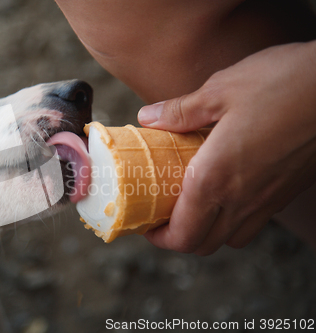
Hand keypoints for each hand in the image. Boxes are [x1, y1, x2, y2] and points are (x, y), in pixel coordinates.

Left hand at [138, 41, 315, 254]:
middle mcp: (242, 199)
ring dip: (208, 232)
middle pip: (204, 245)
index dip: (158, 238)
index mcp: (215, 178)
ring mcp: (270, 200)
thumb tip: (147, 117)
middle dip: (178, 239)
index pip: (182, 235)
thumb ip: (179, 111)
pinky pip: (256, 221)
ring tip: (194, 206)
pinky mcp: (289, 192)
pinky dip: (236, 219)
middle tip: (164, 216)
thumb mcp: (220, 90)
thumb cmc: (282, 82)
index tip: (146, 224)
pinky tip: (230, 190)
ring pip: (233, 239)